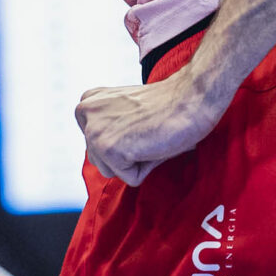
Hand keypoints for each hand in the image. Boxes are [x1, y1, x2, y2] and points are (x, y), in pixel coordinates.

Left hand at [74, 73, 227, 186]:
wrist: (192, 97)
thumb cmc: (168, 105)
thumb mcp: (125, 109)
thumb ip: (109, 124)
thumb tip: (115, 147)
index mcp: (88, 102)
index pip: (98, 145)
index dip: (125, 141)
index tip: (140, 123)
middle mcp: (84, 112)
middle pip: (102, 160)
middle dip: (127, 155)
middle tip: (148, 130)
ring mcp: (94, 132)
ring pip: (113, 171)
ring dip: (137, 162)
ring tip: (151, 136)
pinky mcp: (108, 149)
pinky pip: (130, 178)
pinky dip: (148, 167)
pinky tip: (155, 144)